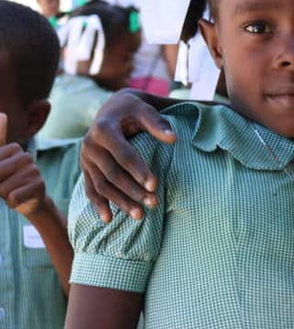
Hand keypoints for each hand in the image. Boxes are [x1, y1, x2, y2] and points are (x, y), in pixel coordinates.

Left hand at [0, 113, 47, 217]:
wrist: (29, 200)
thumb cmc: (7, 179)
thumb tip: (1, 113)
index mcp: (15, 149)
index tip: (0, 175)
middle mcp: (26, 157)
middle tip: (5, 185)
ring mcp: (34, 171)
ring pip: (4, 187)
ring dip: (4, 195)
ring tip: (13, 191)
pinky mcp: (39, 186)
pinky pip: (13, 197)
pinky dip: (12, 202)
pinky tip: (19, 199)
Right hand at [80, 90, 175, 222]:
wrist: (112, 108)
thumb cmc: (133, 109)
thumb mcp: (145, 110)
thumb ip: (158, 124)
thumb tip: (173, 138)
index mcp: (104, 129)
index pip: (123, 154)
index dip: (139, 170)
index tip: (155, 185)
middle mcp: (90, 145)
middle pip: (112, 174)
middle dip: (133, 191)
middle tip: (154, 203)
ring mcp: (86, 158)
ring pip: (102, 185)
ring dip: (120, 202)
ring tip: (140, 216)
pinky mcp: (85, 168)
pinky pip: (90, 189)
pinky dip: (98, 204)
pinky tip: (108, 219)